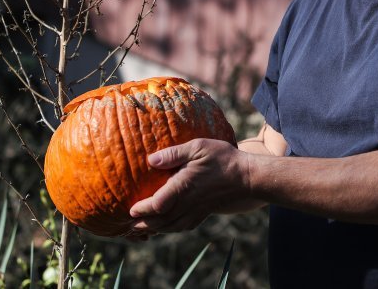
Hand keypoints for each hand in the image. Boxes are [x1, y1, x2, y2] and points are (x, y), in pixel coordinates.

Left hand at [128, 138, 249, 235]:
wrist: (248, 177)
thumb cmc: (222, 158)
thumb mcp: (198, 147)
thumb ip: (173, 153)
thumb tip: (150, 160)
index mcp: (183, 187)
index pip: (157, 205)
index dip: (142, 209)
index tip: (130, 208)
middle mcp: (188, 203)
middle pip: (161, 220)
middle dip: (144, 223)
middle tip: (130, 224)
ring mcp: (197, 210)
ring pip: (171, 226)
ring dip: (155, 229)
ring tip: (144, 228)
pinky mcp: (204, 213)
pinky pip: (185, 226)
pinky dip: (172, 229)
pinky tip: (168, 226)